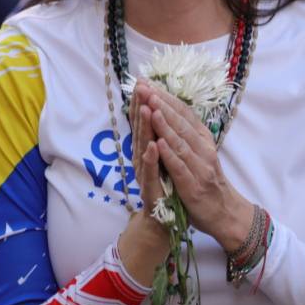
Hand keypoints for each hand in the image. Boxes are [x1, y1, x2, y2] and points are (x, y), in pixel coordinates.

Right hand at [116, 80, 170, 285]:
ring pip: (143, 148)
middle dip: (140, 108)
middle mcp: (142, 160)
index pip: (143, 122)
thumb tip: (158, 112)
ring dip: (144, 128)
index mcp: (146, 150)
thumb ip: (158, 137)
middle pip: (140, 130)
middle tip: (139, 87)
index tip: (142, 82)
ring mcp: (145, 175)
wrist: (163, 223)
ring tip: (145, 108)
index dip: (141, 102)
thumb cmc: (165, 188)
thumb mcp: (163, 158)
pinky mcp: (151, 191)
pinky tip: (152, 147)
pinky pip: (150, 174)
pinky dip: (151, 160)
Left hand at [134, 81, 254, 251]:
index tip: (149, 84)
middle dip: (162, 105)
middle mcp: (204, 149)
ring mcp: (200, 167)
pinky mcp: (193, 186)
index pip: (184, 113)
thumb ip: (187, 133)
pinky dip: (169, 154)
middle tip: (146, 89)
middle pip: (181, 123)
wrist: (224, 212)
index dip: (167, 98)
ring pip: (180, 142)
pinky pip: (180, 167)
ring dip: (165, 125)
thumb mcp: (200, 152)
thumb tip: (169, 109)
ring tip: (151, 109)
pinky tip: (158, 143)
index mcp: (203, 139)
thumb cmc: (206, 180)